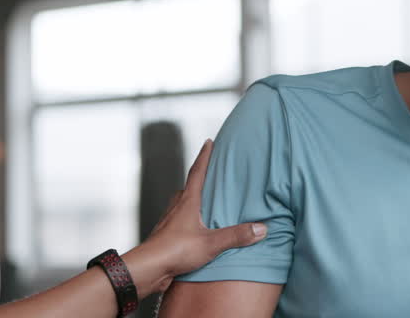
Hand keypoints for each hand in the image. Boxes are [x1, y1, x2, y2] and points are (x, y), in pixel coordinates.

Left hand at [122, 139, 266, 294]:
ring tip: (206, 200)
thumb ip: (236, 236)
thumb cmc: (175, 250)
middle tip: (212, 171)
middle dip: (200, 177)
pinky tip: (196, 228)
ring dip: (194, 199)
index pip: (197, 172)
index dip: (204, 156)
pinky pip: (180, 221)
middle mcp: (177, 207)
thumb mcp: (211, 243)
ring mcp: (170, 221)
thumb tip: (261, 228)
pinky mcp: (167, 236)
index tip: (209, 141)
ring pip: (183, 204)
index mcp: (187, 201)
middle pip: (189, 186)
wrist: (148, 268)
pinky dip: (189, 218)